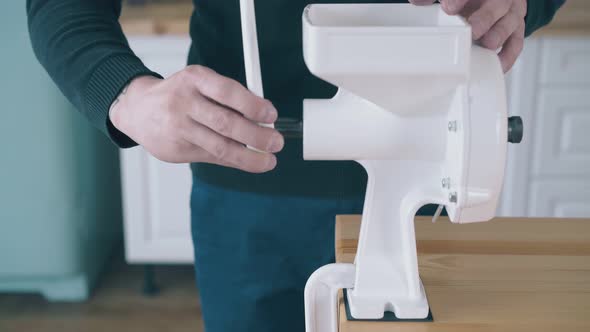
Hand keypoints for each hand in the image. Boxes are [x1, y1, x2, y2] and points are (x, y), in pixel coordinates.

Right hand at [109, 65, 283, 172]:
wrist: (137, 110)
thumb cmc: (178, 95)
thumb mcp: (200, 83)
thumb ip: (228, 97)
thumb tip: (264, 116)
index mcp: (195, 79)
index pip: (228, 92)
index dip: (253, 105)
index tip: (271, 115)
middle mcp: (184, 103)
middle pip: (226, 123)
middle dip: (257, 136)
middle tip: (276, 142)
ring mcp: (179, 128)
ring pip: (220, 147)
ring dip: (250, 157)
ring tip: (268, 160)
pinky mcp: (177, 150)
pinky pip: (212, 158)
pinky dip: (234, 161)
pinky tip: (249, 161)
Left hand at [410, 0, 526, 71]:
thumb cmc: (471, 0)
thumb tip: (416, 2)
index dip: (461, 0)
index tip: (448, 7)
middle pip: (498, 4)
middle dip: (485, 17)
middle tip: (472, 29)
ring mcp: (510, 14)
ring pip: (509, 22)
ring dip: (498, 34)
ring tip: (487, 44)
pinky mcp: (516, 31)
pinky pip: (516, 44)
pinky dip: (508, 55)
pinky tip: (497, 64)